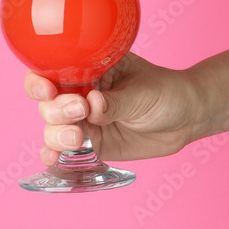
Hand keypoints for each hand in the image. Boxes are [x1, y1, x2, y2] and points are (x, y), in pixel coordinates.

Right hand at [25, 52, 198, 164]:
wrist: (188, 118)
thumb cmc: (167, 93)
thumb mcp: (143, 93)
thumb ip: (116, 101)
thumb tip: (92, 105)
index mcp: (90, 68)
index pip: (53, 69)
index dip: (40, 80)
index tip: (48, 90)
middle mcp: (81, 92)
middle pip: (48, 102)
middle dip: (56, 110)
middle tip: (79, 112)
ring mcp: (84, 119)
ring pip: (52, 127)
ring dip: (56, 134)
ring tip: (78, 138)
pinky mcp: (93, 143)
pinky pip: (65, 150)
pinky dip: (55, 154)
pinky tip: (54, 159)